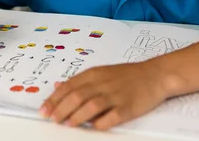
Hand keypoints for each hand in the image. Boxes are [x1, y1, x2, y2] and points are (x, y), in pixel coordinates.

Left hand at [39, 61, 167, 129]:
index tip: (44, 110)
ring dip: (77, 116)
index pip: (69, 86)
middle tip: (52, 119)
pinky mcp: (128, 108)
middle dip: (61, 109)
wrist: (155, 75)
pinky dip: (100, 123)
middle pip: (76, 96)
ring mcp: (116, 96)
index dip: (54, 99)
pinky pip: (111, 117)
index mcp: (94, 74)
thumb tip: (57, 86)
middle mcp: (103, 84)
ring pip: (91, 106)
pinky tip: (93, 127)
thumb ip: (79, 81)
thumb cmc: (127, 75)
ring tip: (68, 124)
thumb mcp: (101, 72)